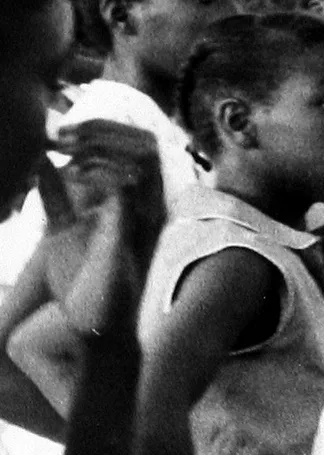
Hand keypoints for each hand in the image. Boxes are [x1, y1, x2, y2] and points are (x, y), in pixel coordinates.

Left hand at [55, 121, 164, 337]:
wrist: (90, 325)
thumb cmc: (80, 285)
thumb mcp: (61, 231)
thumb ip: (56, 197)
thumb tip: (42, 162)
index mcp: (136, 204)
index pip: (139, 146)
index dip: (105, 129)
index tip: (65, 132)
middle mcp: (149, 207)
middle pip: (147, 142)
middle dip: (104, 129)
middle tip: (63, 135)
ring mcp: (145, 218)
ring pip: (144, 157)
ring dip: (102, 145)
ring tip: (67, 151)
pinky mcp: (133, 231)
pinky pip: (128, 187)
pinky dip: (99, 172)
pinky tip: (73, 175)